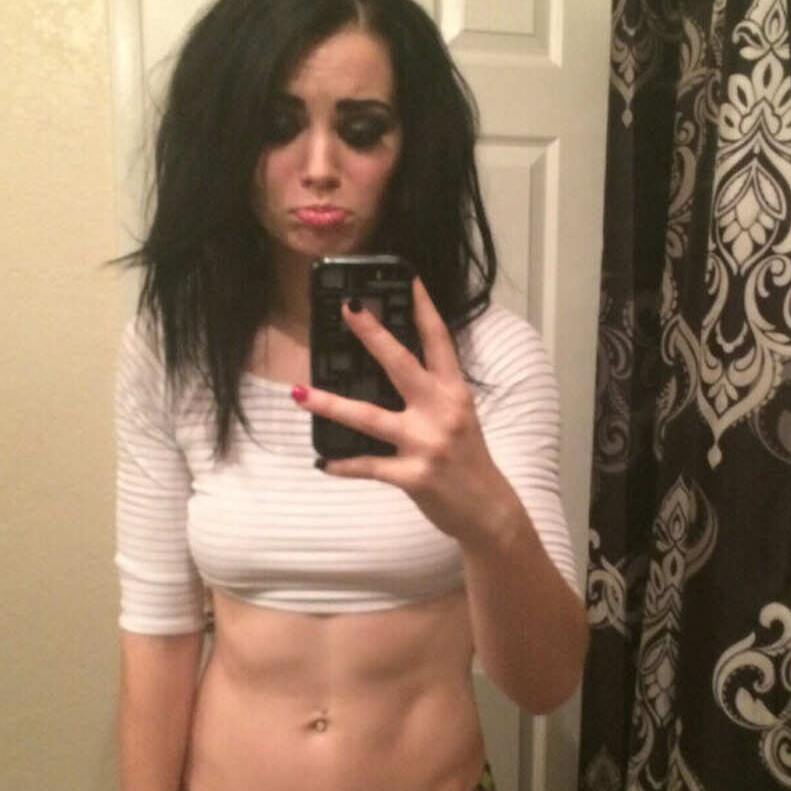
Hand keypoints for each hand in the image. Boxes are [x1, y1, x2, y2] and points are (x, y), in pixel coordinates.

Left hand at [294, 278, 518, 545]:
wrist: (488, 511)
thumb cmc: (470, 462)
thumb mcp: (460, 419)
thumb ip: (432, 395)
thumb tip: (391, 372)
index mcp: (455, 393)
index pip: (439, 342)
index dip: (424, 308)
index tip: (408, 279)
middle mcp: (442, 412)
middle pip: (402, 365)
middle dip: (373, 335)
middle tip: (348, 310)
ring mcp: (426, 444)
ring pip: (370, 417)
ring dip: (332, 404)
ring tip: (301, 393)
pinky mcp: (413, 476)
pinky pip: (369, 466)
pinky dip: (343, 465)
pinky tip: (323, 462)